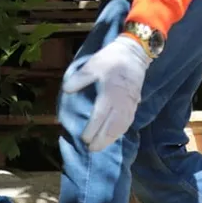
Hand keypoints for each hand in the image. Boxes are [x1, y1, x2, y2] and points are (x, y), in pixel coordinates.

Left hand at [62, 36, 151, 152]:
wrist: (134, 53)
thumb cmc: (111, 59)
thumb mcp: (92, 65)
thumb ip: (79, 79)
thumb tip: (66, 90)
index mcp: (109, 94)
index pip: (100, 117)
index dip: (92, 130)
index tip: (84, 139)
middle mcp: (121, 103)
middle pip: (112, 127)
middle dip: (101, 140)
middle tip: (91, 150)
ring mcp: (129, 104)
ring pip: (121, 127)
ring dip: (111, 139)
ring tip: (101, 147)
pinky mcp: (135, 103)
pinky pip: (128, 122)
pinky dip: (120, 131)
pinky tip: (115, 136)